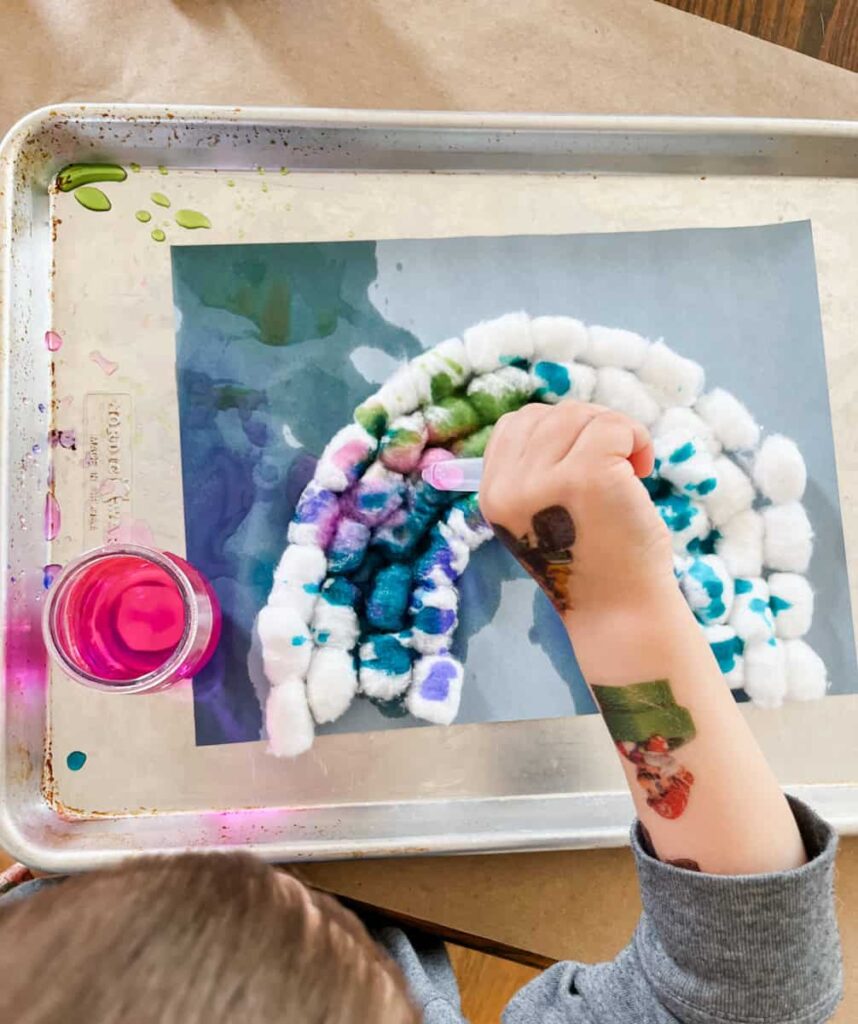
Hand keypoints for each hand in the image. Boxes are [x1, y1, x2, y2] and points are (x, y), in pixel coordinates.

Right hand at [479, 401, 674, 619]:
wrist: (619, 609)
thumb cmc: (592, 559)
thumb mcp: (541, 513)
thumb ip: (536, 469)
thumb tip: (565, 420)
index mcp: (493, 495)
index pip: (515, 425)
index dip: (558, 432)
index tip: (583, 462)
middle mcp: (509, 486)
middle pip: (549, 414)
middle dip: (589, 428)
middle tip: (615, 465)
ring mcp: (545, 480)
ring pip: (581, 416)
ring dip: (615, 432)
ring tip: (630, 469)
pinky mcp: (587, 475)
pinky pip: (613, 426)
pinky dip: (636, 439)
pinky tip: (643, 471)